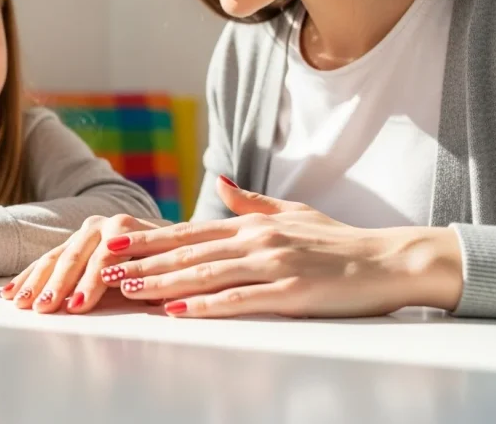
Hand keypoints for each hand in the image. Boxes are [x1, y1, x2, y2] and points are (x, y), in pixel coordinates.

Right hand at [1, 214, 170, 312]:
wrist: (160, 232)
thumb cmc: (167, 256)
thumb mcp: (170, 264)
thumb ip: (161, 279)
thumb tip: (156, 296)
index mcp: (126, 228)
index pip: (106, 258)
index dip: (92, 284)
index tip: (79, 307)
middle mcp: (100, 226)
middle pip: (75, 257)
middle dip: (58, 285)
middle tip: (44, 307)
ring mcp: (82, 233)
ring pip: (55, 257)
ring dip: (37, 283)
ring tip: (23, 303)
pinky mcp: (70, 242)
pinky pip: (45, 260)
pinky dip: (28, 277)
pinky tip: (11, 293)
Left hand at [101, 177, 463, 318]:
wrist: (390, 259)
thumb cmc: (338, 239)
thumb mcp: (291, 211)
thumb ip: (251, 201)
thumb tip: (221, 182)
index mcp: (251, 223)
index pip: (188, 232)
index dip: (149, 240)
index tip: (115, 246)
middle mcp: (256, 239)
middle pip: (187, 253)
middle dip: (143, 263)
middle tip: (105, 271)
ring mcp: (273, 264)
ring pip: (206, 274)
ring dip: (163, 283)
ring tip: (128, 290)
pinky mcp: (293, 292)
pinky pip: (241, 299)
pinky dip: (207, 306)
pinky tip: (179, 312)